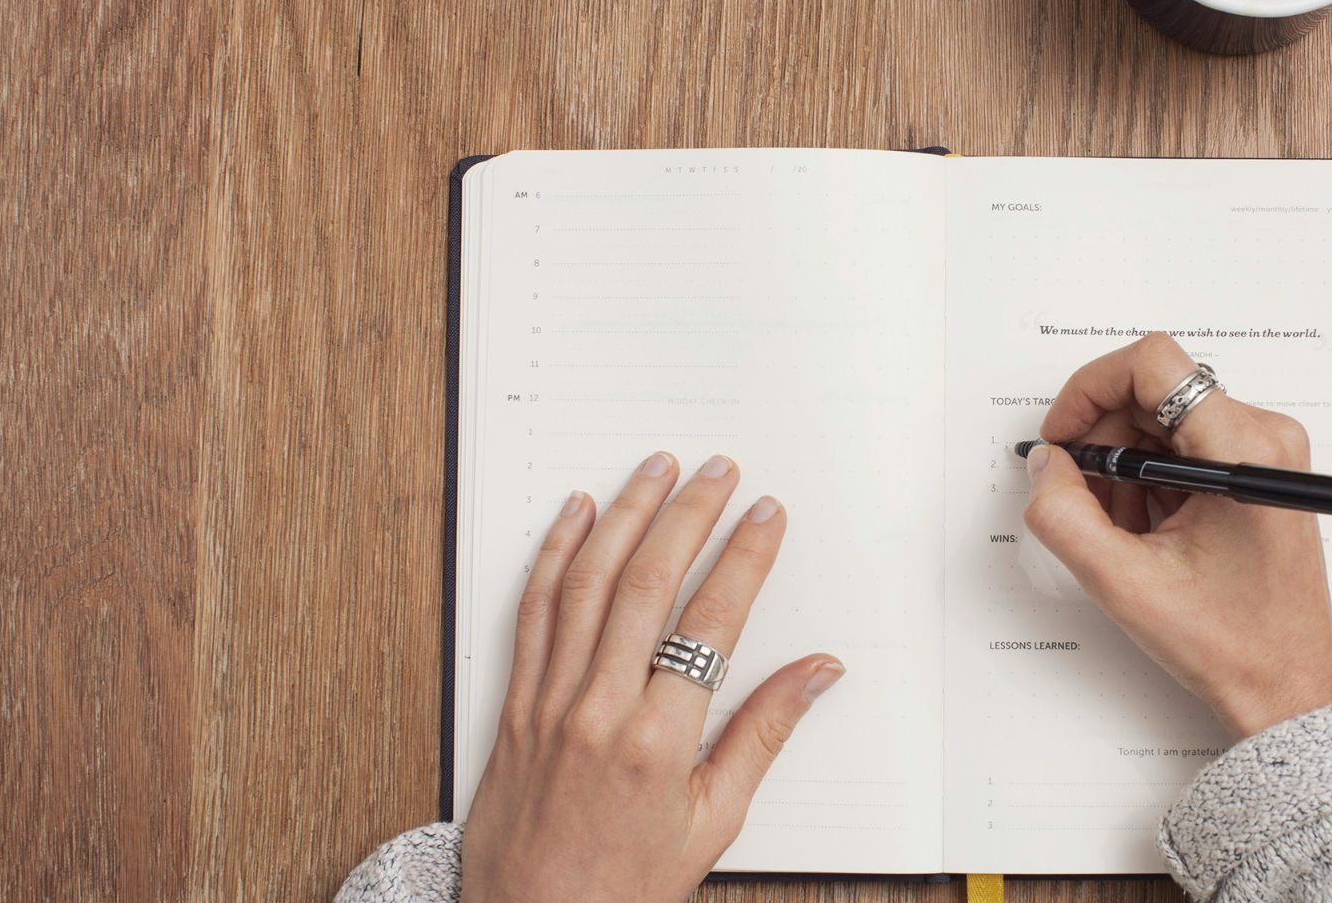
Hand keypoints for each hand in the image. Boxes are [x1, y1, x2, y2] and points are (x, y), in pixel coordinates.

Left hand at [460, 453, 844, 902]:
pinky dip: (554, 555)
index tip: (766, 516)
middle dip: (689, 515)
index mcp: (659, 742)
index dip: (743, 558)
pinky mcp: (514, 704)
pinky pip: (532, 612)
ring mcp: (549, 701)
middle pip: (648, 583)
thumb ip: (763, 736)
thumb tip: (817, 673)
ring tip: (655, 469)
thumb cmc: (624, 887)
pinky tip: (575, 515)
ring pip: (587, 583)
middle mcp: (599, 709)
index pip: (712, 621)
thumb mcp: (713, 823)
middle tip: (718, 470)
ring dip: (624, 515)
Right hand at [1025, 334, 1331, 737]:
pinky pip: (1184, 445)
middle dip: (1104, 439)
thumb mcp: (1124, 583)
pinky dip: (1150, 480)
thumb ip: (1065, 515)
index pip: (1153, 364)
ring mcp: (1265, 452)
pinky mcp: (1258, 470)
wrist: (1286, 685)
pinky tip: (1148, 532)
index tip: (1063, 437)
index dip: (1090, 390)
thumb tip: (1046, 464)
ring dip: (1126, 466)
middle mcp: (1264, 436)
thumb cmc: (1232, 643)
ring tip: (1124, 531)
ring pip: (1164, 420)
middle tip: (1082, 498)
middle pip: (1154, 391)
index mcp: (1243, 449)